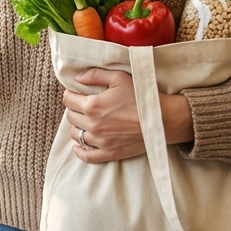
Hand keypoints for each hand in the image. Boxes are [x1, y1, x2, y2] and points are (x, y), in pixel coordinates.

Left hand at [62, 68, 194, 162]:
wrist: (162, 119)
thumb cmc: (142, 96)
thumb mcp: (119, 78)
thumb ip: (95, 74)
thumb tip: (77, 77)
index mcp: (93, 105)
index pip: (68, 100)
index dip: (71, 94)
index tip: (77, 93)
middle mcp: (93, 125)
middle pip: (71, 116)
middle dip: (75, 109)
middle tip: (84, 105)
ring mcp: (100, 141)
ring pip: (76, 134)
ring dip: (78, 126)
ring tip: (86, 121)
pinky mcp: (108, 153)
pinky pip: (85, 155)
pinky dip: (79, 150)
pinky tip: (80, 144)